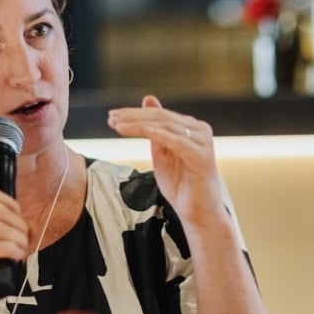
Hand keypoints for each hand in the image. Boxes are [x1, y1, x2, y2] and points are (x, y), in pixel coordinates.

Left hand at [107, 95, 225, 227]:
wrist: (199, 214)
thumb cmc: (182, 187)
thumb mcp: (162, 154)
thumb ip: (155, 130)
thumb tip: (148, 99)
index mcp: (192, 128)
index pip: (160, 115)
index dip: (135, 114)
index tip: (112, 116)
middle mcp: (200, 130)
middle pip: (161, 117)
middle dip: (133, 117)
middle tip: (110, 118)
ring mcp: (203, 142)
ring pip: (166, 126)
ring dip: (138, 124)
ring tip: (116, 125)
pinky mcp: (202, 156)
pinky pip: (175, 141)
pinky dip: (155, 134)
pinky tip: (137, 132)